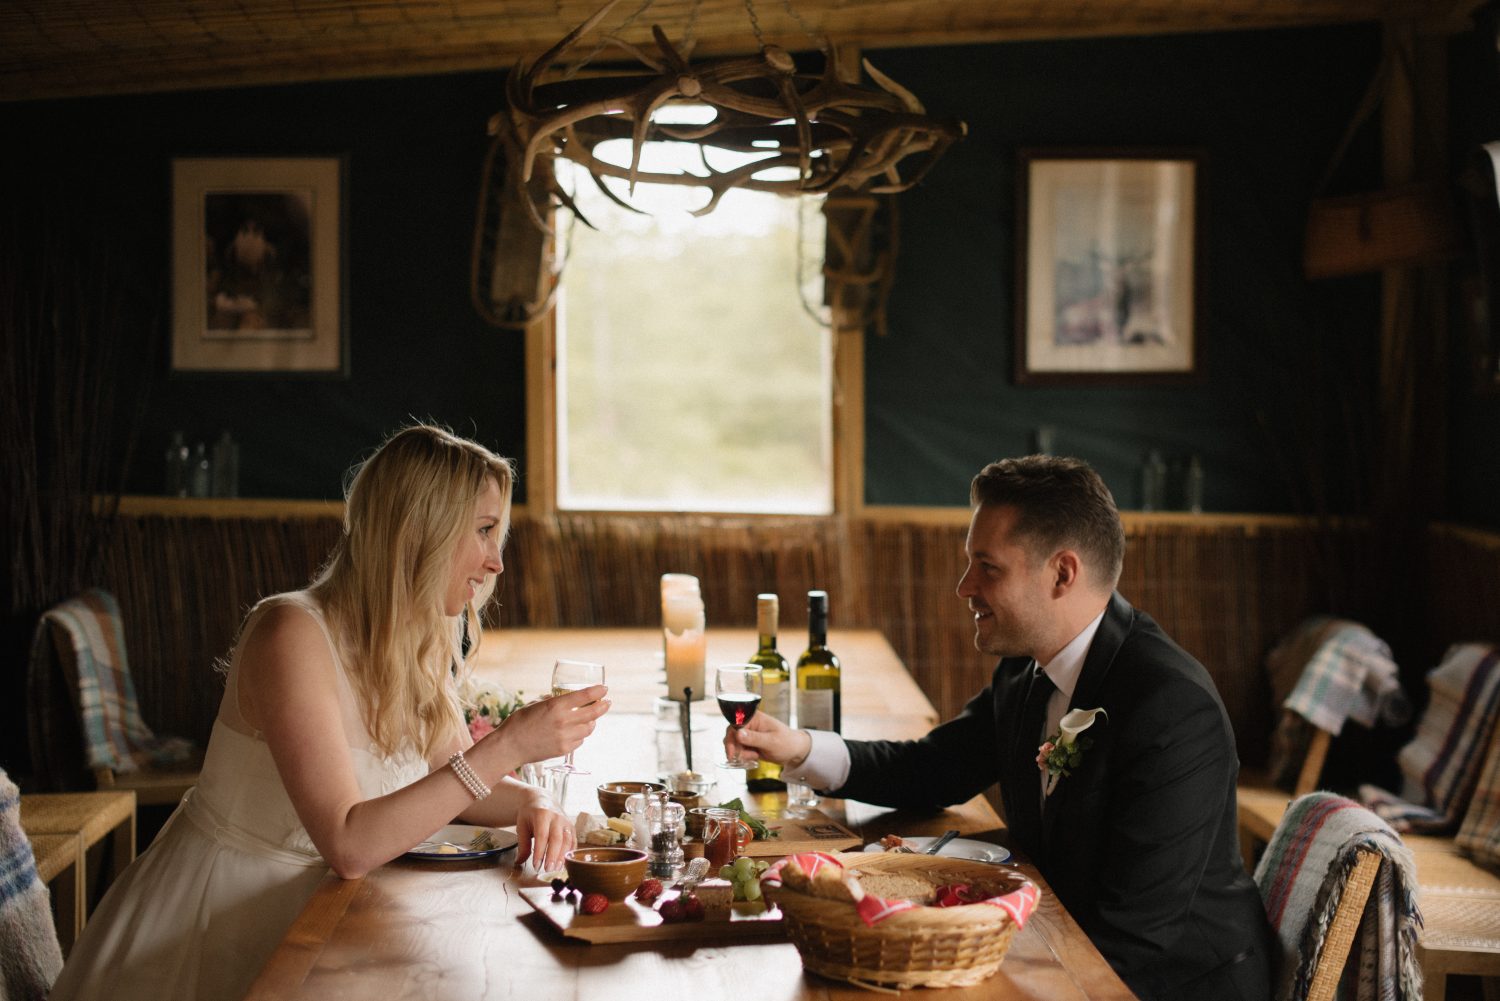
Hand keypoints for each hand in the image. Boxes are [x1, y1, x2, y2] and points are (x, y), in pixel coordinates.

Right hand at [476, 684, 609, 768]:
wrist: (509, 747)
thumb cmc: (518, 722)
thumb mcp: (534, 704)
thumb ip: (551, 700)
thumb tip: (562, 697)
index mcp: (555, 706)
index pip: (584, 696)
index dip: (598, 692)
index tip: (604, 689)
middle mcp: (563, 721)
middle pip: (593, 713)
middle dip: (603, 706)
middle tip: (607, 703)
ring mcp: (565, 737)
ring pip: (588, 728)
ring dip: (592, 721)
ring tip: (591, 718)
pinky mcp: (564, 750)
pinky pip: (580, 741)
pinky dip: (581, 734)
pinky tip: (577, 731)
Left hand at [514, 792, 573, 872]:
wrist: (542, 800)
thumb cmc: (530, 814)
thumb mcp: (522, 826)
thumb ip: (522, 845)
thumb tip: (519, 862)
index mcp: (542, 814)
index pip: (542, 835)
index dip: (539, 851)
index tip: (536, 865)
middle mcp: (557, 817)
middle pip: (557, 839)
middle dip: (552, 856)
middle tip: (548, 870)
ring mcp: (566, 822)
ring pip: (567, 841)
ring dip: (562, 856)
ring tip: (556, 869)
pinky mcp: (571, 828)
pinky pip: (573, 841)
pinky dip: (569, 853)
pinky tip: (564, 863)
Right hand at [725, 710, 810, 766]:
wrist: (794, 752)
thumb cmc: (787, 742)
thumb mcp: (771, 742)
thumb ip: (754, 738)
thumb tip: (738, 734)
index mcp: (754, 718)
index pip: (735, 725)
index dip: (731, 738)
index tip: (732, 752)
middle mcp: (749, 724)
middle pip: (731, 734)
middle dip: (734, 748)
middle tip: (739, 759)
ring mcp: (749, 735)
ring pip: (734, 744)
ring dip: (739, 753)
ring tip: (754, 757)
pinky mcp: (749, 744)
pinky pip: (739, 750)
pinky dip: (743, 756)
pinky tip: (754, 758)